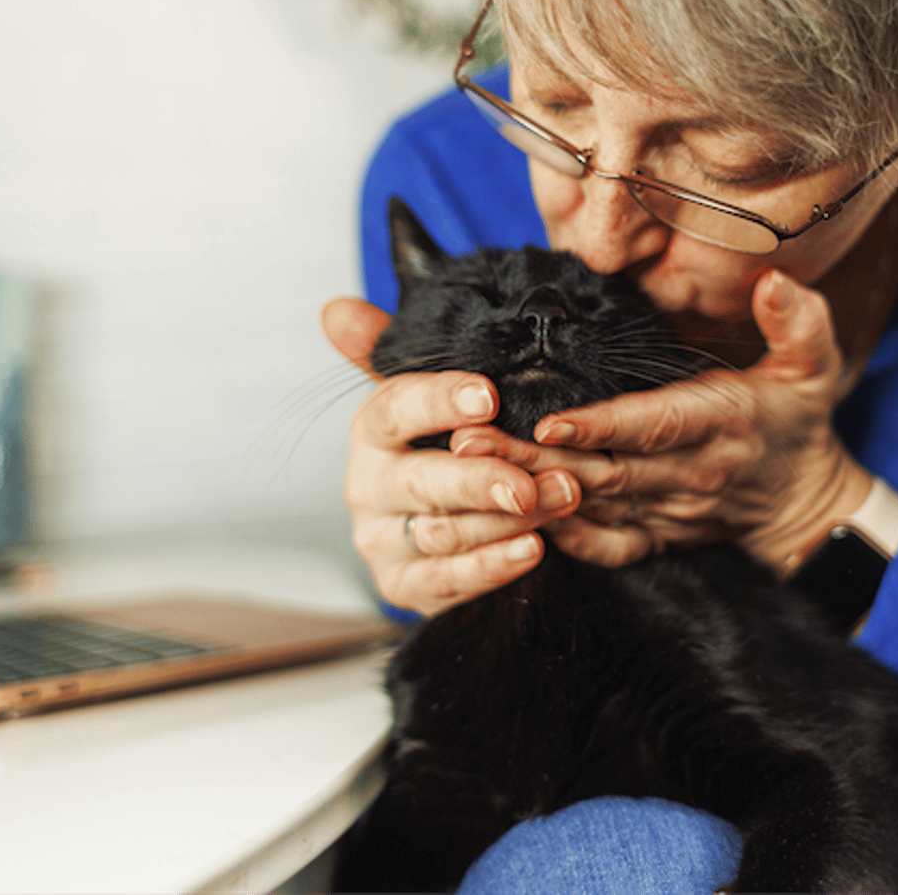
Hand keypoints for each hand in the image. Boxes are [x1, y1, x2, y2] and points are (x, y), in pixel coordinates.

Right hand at [322, 297, 581, 616]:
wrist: (432, 530)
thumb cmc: (437, 448)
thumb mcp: (423, 396)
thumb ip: (389, 351)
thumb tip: (337, 310)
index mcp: (372, 430)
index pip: (395, 408)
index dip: (440, 401)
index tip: (488, 395)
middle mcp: (368, 486)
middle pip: (420, 480)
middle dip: (481, 477)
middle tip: (534, 476)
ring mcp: (382, 541)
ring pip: (444, 531)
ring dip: (506, 520)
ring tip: (560, 499)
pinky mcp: (403, 588)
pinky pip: (447, 580)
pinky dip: (492, 567)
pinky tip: (534, 549)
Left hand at [448, 270, 872, 573]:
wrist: (805, 504)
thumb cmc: (795, 421)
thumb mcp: (813, 366)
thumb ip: (797, 321)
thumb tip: (774, 280)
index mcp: (722, 422)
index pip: (656, 425)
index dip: (603, 427)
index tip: (550, 422)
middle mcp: (690, 473)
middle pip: (605, 472)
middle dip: (533, 460)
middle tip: (468, 442)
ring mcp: (668, 512)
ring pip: (591, 508)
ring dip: (528, 492)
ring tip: (466, 469)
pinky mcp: (655, 539)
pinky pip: (604, 547)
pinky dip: (560, 538)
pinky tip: (510, 519)